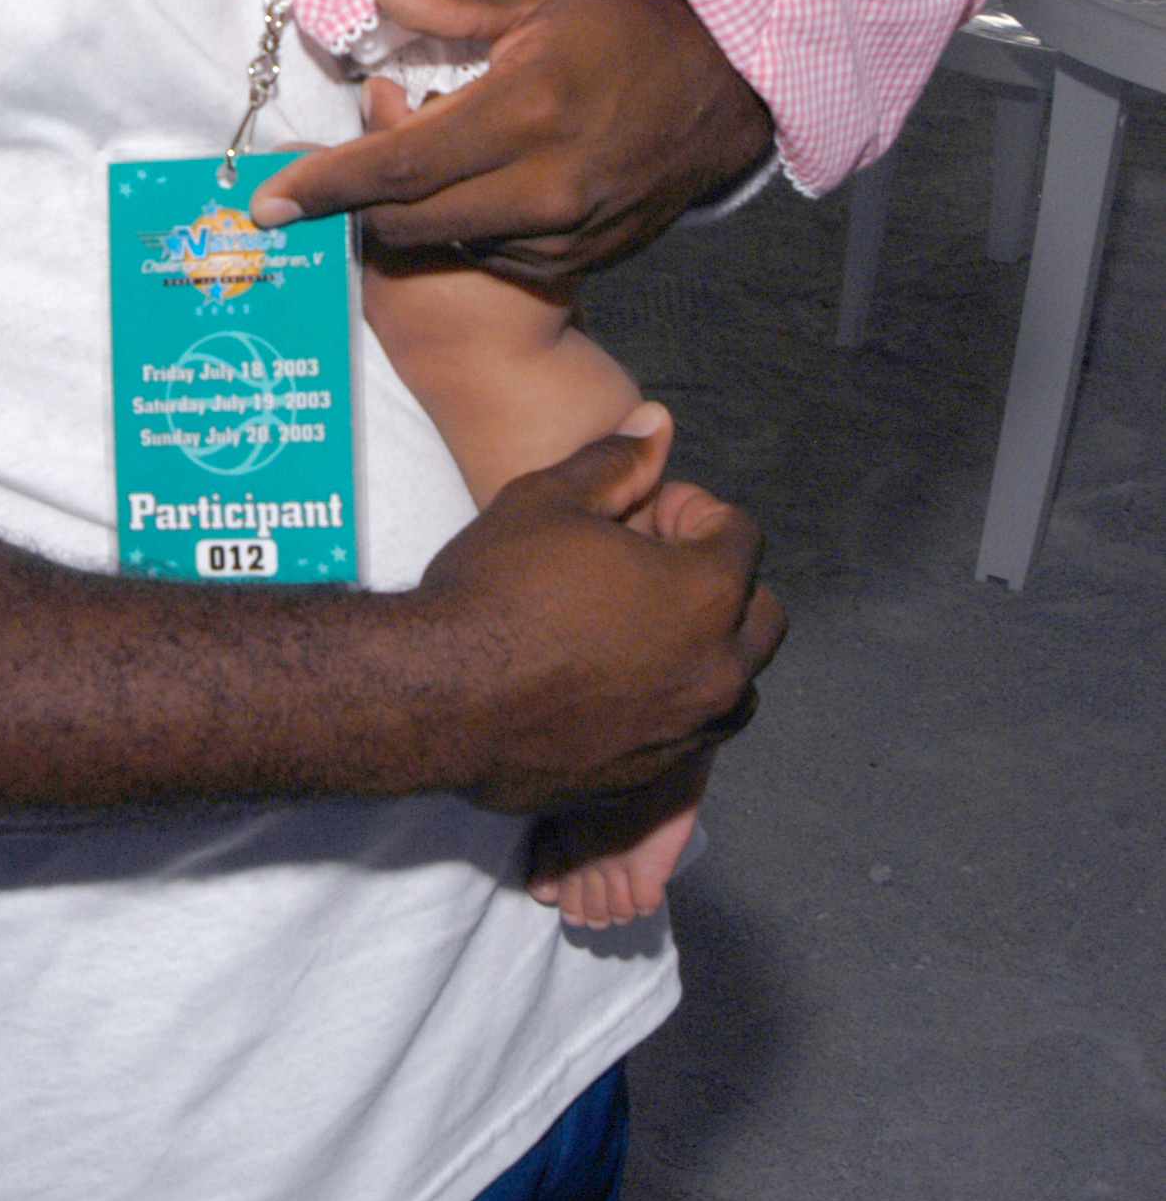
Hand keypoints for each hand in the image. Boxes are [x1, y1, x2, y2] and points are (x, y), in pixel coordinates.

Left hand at [249, 0, 773, 280]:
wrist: (725, 96)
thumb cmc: (627, 32)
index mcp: (524, 113)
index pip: (397, 166)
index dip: (323, 186)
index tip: (267, 204)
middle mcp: (541, 188)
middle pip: (407, 222)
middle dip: (357, 203)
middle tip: (342, 166)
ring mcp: (563, 233)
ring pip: (447, 241)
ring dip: (414, 212)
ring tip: (431, 155)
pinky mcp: (580, 260)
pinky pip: (492, 254)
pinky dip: (465, 225)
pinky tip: (480, 182)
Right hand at [412, 408, 783, 814]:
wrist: (439, 696)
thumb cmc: (496, 589)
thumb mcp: (550, 499)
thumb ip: (618, 462)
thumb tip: (658, 424)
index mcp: (705, 593)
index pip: (742, 536)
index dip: (690, 511)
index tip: (642, 513)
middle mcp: (717, 669)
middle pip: (761, 615)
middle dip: (720, 583)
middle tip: (648, 569)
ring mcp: (688, 731)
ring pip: (736, 683)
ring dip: (705, 649)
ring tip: (633, 628)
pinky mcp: (653, 776)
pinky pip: (689, 731)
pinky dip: (669, 702)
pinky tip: (606, 680)